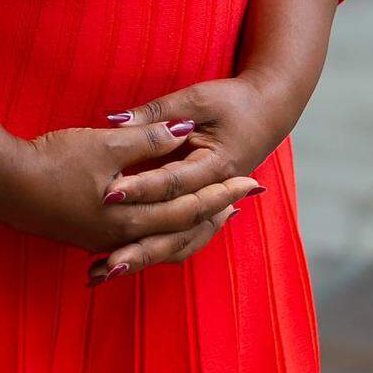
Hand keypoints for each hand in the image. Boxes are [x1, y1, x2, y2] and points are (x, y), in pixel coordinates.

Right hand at [0, 118, 263, 263]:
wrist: (3, 185)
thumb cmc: (54, 160)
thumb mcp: (104, 144)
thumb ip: (147, 139)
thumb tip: (184, 130)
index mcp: (132, 216)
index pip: (189, 206)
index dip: (221, 193)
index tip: (249, 183)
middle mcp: (123, 236)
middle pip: (181, 229)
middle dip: (213, 213)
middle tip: (241, 201)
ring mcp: (105, 239)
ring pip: (162, 240)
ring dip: (189, 225)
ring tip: (211, 212)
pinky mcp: (89, 234)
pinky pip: (140, 239)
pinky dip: (163, 230)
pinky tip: (163, 219)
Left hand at [85, 73, 290, 282]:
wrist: (270, 109)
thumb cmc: (233, 100)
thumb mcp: (196, 99)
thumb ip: (158, 114)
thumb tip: (117, 120)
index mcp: (217, 164)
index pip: (173, 182)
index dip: (141, 188)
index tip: (109, 195)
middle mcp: (214, 193)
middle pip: (175, 228)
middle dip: (138, 244)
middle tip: (102, 261)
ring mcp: (213, 207)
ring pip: (178, 242)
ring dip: (144, 257)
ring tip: (105, 273)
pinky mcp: (205, 210)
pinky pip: (181, 239)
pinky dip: (155, 251)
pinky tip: (123, 261)